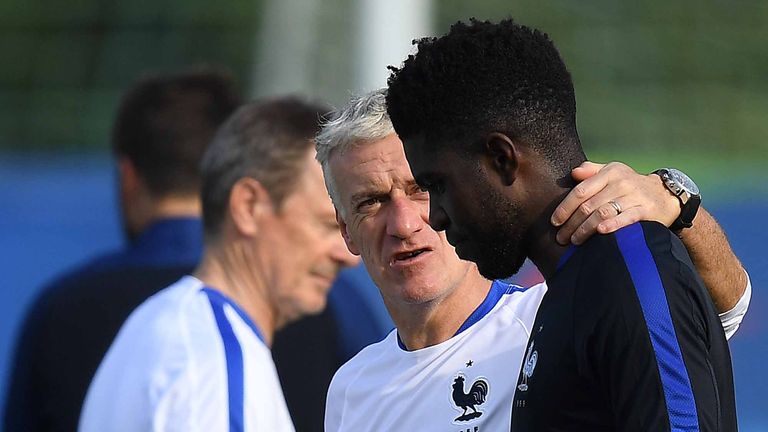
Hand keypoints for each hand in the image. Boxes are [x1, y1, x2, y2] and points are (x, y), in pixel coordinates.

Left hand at [551, 161, 680, 244]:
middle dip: (571, 224)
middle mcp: (621, 183)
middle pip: (588, 206)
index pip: (581, 191)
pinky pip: (626, 218)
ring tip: (575, 241)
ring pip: (602, 213)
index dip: (565, 207)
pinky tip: (600, 232)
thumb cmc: (631, 185)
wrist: (666, 194)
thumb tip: (573, 173)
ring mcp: (634, 196)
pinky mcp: (646, 210)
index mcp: (609, 173)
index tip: (555, 221)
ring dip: (585, 229)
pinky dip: (612, 225)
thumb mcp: (613, 172)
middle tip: (561, 237)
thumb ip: (592, 171)